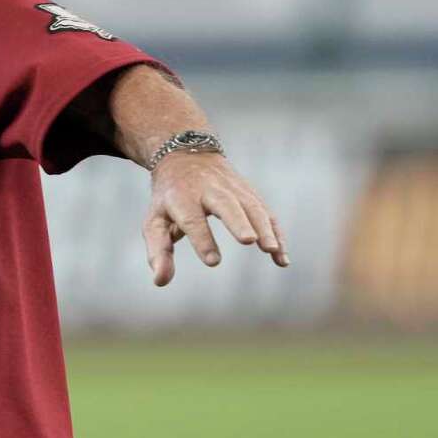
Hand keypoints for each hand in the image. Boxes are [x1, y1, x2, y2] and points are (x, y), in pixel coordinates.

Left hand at [141, 151, 287, 285]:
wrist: (185, 156)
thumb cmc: (169, 198)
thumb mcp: (155, 220)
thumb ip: (159, 251)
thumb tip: (160, 281)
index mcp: (182, 197)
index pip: (192, 218)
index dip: (203, 239)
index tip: (213, 261)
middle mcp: (209, 189)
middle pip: (226, 204)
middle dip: (238, 222)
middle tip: (249, 240)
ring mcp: (232, 188)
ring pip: (251, 206)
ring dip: (264, 228)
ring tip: (272, 251)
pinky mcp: (249, 192)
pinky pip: (265, 212)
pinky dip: (276, 233)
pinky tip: (282, 257)